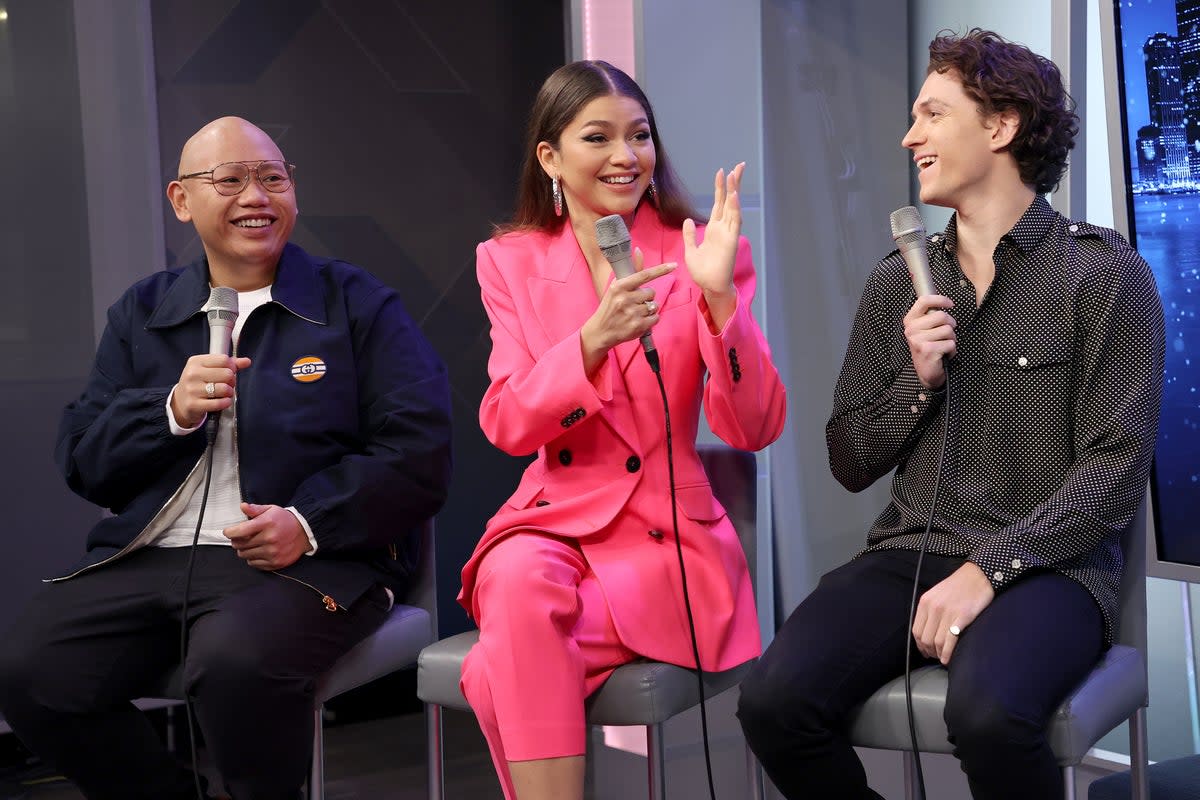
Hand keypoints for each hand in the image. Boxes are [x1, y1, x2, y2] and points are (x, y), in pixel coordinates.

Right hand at [171, 354, 252, 428]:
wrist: (181, 402)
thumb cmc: (199, 383)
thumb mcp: (209, 369)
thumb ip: (229, 364)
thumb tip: (247, 361)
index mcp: (196, 362)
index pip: (224, 360)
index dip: (232, 367)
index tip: (228, 372)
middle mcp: (192, 374)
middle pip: (227, 374)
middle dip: (232, 381)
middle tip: (227, 385)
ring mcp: (192, 389)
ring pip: (224, 388)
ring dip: (229, 392)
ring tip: (224, 393)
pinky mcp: (193, 404)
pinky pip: (219, 403)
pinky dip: (226, 402)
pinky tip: (223, 401)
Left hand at [224, 502, 311, 570]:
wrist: (304, 532)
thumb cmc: (285, 520)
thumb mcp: (271, 510)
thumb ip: (255, 509)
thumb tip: (243, 506)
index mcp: (266, 523)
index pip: (239, 531)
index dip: (230, 532)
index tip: (229, 532)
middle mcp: (269, 539)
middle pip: (240, 545)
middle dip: (237, 541)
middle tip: (241, 538)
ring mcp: (272, 552)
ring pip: (245, 555)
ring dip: (244, 550)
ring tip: (251, 545)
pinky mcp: (275, 562)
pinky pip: (254, 564)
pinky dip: (252, 558)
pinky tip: (258, 551)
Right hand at [580, 252, 675, 370]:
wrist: (600, 331)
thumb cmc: (609, 307)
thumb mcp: (616, 287)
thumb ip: (631, 271)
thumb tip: (638, 250)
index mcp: (619, 286)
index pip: (644, 275)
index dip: (661, 270)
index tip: (674, 265)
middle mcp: (625, 299)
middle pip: (651, 292)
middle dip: (646, 297)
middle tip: (634, 303)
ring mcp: (632, 313)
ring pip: (654, 306)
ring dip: (648, 309)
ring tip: (635, 313)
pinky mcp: (638, 326)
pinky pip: (656, 318)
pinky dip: (651, 320)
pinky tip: (639, 321)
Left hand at [683, 162, 743, 297]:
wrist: (709, 286)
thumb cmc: (702, 272)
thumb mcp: (690, 250)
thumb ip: (689, 235)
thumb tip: (688, 220)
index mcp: (714, 229)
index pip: (718, 204)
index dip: (720, 188)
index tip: (722, 172)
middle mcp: (723, 228)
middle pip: (729, 201)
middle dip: (733, 183)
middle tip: (738, 166)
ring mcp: (728, 233)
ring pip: (733, 207)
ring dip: (735, 190)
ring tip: (736, 173)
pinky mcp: (731, 240)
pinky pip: (734, 221)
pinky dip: (734, 208)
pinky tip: (734, 195)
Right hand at [903, 295, 955, 388]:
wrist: (926, 371)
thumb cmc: (928, 347)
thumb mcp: (924, 329)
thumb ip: (930, 315)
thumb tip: (943, 301)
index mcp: (910, 321)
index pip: (924, 301)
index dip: (940, 299)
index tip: (950, 304)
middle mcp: (911, 329)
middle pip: (941, 315)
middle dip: (950, 324)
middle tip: (946, 333)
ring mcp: (918, 340)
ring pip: (948, 330)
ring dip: (951, 339)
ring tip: (943, 345)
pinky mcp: (928, 350)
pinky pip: (950, 343)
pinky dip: (952, 350)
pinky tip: (943, 354)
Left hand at [912, 562, 994, 664]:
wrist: (978, 576)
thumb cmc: (959, 586)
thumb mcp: (937, 594)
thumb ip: (930, 610)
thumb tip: (927, 631)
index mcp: (925, 602)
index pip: (916, 630)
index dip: (919, 645)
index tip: (924, 651)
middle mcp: (934, 608)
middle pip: (925, 639)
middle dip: (929, 651)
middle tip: (935, 656)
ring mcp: (948, 612)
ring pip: (936, 642)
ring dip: (938, 654)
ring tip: (942, 658)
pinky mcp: (962, 617)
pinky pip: (950, 640)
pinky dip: (947, 653)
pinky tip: (947, 659)